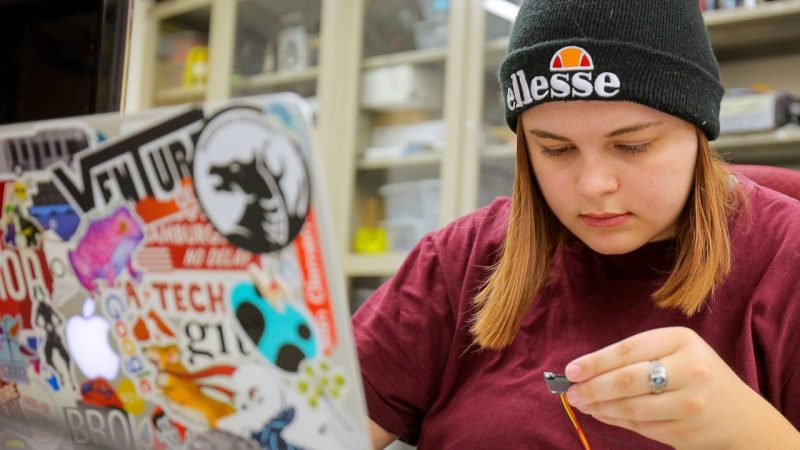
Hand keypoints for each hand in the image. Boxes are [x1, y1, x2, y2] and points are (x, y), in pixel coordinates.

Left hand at [563, 327, 797, 448]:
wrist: (739, 415)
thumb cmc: (695, 374)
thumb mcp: (674, 351)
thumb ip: (634, 356)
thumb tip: (582, 370)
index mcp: (682, 340)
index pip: (628, 350)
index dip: (595, 362)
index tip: (571, 370)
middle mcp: (690, 370)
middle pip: (627, 380)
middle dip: (592, 388)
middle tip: (571, 392)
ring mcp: (690, 403)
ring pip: (631, 407)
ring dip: (599, 407)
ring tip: (582, 403)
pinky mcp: (686, 431)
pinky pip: (640, 426)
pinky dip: (615, 420)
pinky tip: (602, 414)